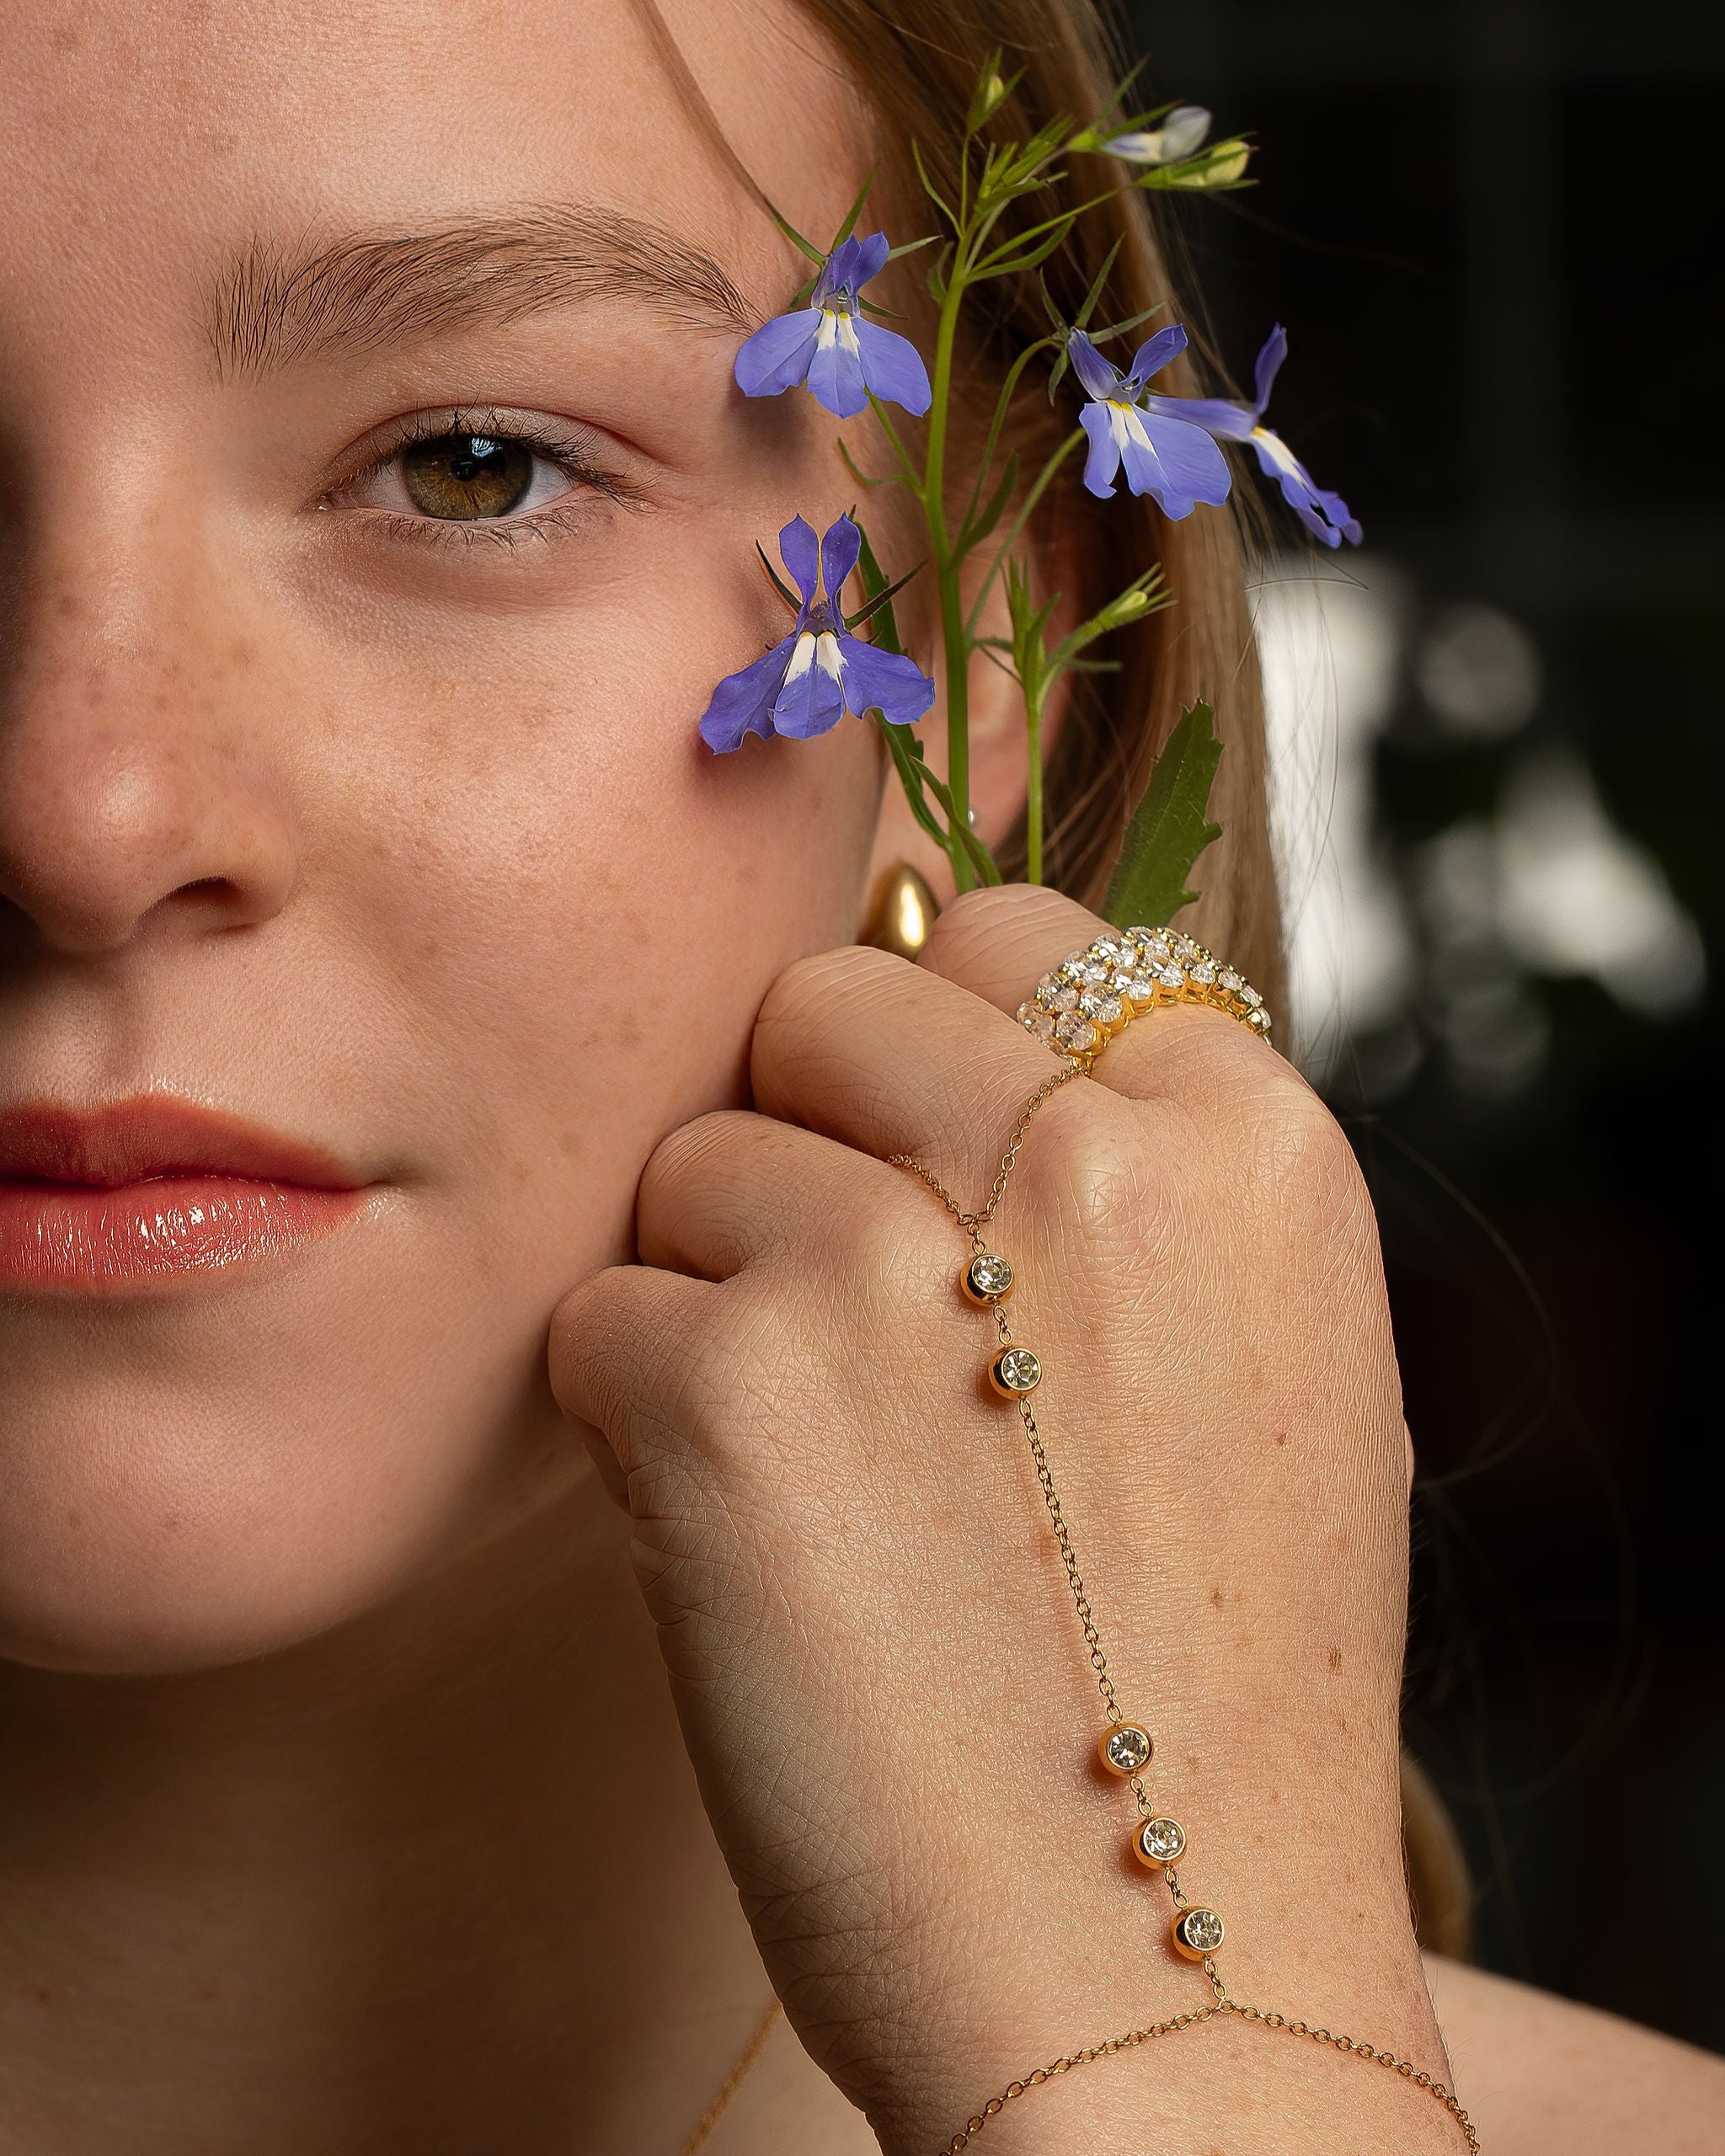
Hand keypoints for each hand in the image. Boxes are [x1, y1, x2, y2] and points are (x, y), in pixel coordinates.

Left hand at [551, 885, 1454, 2153]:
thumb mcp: (1264, 1352)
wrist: (1163, 1962)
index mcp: (1243, 1140)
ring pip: (695, 1158)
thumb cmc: (1209, 1666)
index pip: (1017, 931)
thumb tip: (928, 989)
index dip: (942, 1040)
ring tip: (830, 1471)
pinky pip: (600, 1314)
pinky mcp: (726, 1391)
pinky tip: (754, 1551)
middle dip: (812, 1131)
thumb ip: (1126, 1162)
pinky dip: (638, 1423)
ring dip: (722, 1294)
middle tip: (861, 1316)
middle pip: (825, 998)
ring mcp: (895, 1260)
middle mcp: (1081, 1159)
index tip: (926, 1157)